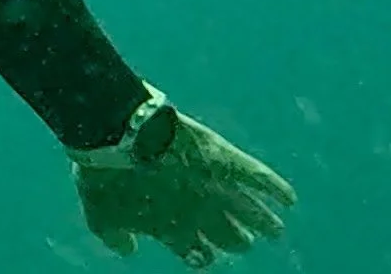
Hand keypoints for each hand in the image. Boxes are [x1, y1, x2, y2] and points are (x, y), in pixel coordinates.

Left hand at [74, 112, 295, 267]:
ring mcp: (214, 187)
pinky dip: (276, 188)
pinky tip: (290, 199)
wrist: (116, 134)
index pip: (196, 254)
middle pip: (229, 236)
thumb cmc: (104, 177)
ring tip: (275, 230)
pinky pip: (258, 177)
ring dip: (264, 223)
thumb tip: (128, 249)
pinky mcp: (223, 158)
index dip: (201, 256)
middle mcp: (199, 214)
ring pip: (249, 213)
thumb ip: (116, 238)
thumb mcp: (100, 217)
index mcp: (171, 231)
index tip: (203, 255)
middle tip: (243, 241)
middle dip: (235, 240)